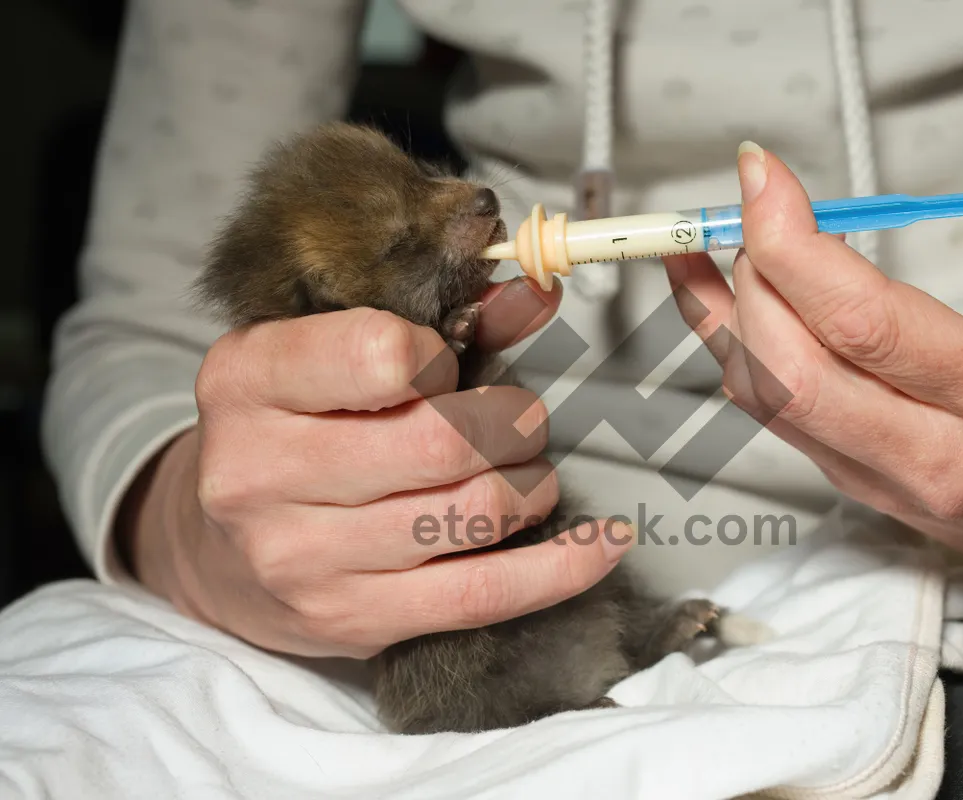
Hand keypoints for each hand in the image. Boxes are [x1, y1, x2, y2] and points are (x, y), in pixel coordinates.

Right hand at [119, 277, 633, 657]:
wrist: (216, 550)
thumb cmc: (288, 431)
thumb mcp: (327, 355)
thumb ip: (437, 318)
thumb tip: (540, 292)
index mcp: (247, 380)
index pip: (381, 353)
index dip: (440, 355)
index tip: (444, 366)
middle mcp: (260, 472)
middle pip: (442, 443)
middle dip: (512, 425)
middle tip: (519, 421)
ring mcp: (302, 558)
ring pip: (472, 515)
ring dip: (530, 486)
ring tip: (526, 474)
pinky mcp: (351, 620)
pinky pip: (484, 596)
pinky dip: (561, 567)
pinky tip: (602, 543)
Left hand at [663, 133, 962, 569]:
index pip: (865, 322)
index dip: (793, 243)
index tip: (761, 178)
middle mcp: (936, 457)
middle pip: (793, 368)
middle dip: (750, 273)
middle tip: (754, 206)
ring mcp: (881, 480)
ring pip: (765, 395)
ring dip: (723, 308)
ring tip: (718, 237)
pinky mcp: (846, 482)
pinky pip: (764, 411)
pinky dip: (728, 344)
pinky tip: (715, 290)